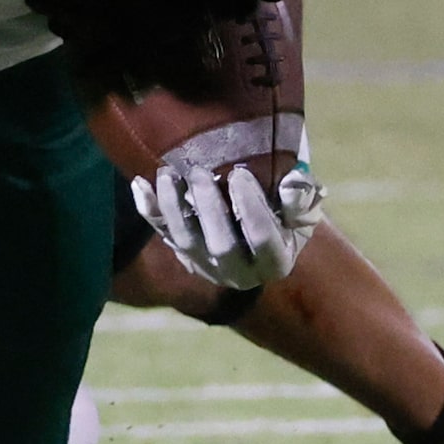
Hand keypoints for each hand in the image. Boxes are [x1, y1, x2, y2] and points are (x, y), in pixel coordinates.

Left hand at [129, 148, 322, 289]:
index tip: (241, 174)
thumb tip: (291, 184)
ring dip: (173, 206)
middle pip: (219, 245)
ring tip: (168, 172)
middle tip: (198, 171)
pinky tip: (140, 184)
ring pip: (184, 240)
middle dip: (207, 207)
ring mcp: (205, 264)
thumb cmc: (286, 216)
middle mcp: (238, 272)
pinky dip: (148, 210)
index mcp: (274, 262)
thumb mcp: (303, 213)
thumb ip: (301, 200)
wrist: (259, 232)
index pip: (262, 238)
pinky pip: (161, 233)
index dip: (251, 207)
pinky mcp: (181, 252)